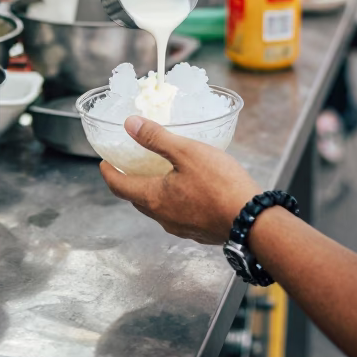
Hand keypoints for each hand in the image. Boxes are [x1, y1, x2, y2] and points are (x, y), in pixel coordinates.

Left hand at [100, 116, 258, 244]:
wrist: (252, 221)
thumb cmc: (220, 185)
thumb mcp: (187, 152)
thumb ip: (157, 138)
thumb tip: (130, 124)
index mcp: (154, 198)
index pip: (119, 186)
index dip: (108, 173)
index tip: (103, 162)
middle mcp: (163, 217)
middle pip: (137, 199)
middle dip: (129, 181)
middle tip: (129, 164)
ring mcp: (181, 227)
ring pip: (158, 208)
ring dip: (152, 191)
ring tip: (158, 173)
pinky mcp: (198, 231)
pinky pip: (177, 214)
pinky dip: (173, 200)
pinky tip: (187, 188)